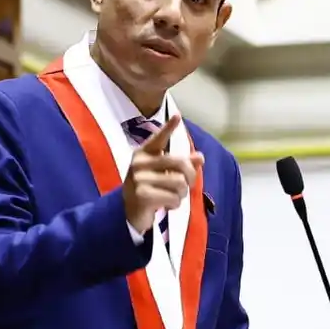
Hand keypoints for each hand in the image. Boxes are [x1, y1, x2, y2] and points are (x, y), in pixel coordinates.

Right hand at [123, 114, 203, 233]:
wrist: (129, 212)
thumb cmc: (150, 189)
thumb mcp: (164, 174)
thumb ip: (181, 165)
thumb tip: (200, 157)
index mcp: (143, 153)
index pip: (158, 139)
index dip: (168, 128)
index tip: (177, 116)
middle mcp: (139, 163)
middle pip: (180, 164)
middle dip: (191, 176)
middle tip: (187, 185)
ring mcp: (139, 179)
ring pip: (179, 183)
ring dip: (181, 194)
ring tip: (172, 196)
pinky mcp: (142, 195)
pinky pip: (173, 198)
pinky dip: (175, 204)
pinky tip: (166, 205)